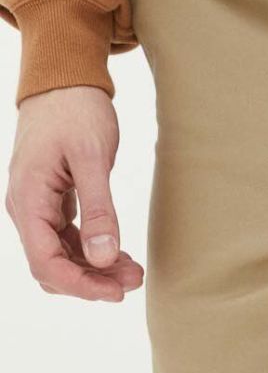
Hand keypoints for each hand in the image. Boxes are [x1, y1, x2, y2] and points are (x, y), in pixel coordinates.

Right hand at [6, 87, 143, 301]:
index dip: (80, 285)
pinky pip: (68, 238)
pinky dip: (92, 249)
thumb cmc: (76, 111)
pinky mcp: (53, 200)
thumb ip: (98, 208)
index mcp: (28, 200)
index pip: (45, 262)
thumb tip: (102, 257)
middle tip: (134, 281)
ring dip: (95, 267)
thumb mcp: (92, 157)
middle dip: (91, 280)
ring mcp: (38, 206)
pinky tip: (120, 254)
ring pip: (61, 254)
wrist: (65, 80)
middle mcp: (26, 208)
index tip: (116, 292)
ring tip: (134, 271)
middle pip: (52, 265)